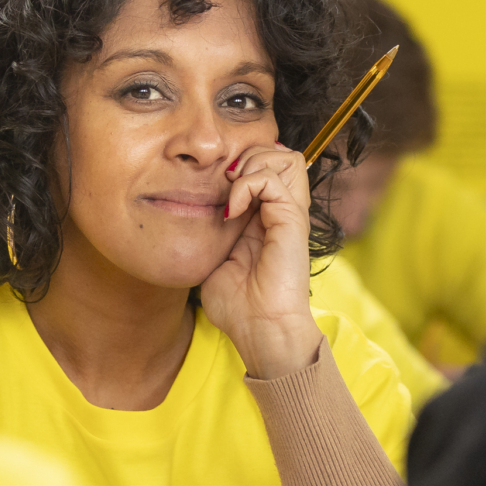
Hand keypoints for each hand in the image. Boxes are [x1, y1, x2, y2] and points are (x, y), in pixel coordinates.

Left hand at [200, 142, 322, 379]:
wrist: (262, 332)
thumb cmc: (239, 308)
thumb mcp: (214, 262)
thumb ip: (211, 236)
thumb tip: (193, 216)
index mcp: (267, 219)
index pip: (264, 166)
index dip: (239, 165)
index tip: (212, 188)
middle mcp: (283, 212)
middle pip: (280, 152)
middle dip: (249, 156)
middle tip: (225, 183)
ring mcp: (290, 215)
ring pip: (285, 156)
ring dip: (252, 165)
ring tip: (232, 191)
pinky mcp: (292, 221)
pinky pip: (272, 178)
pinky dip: (246, 185)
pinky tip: (230, 213)